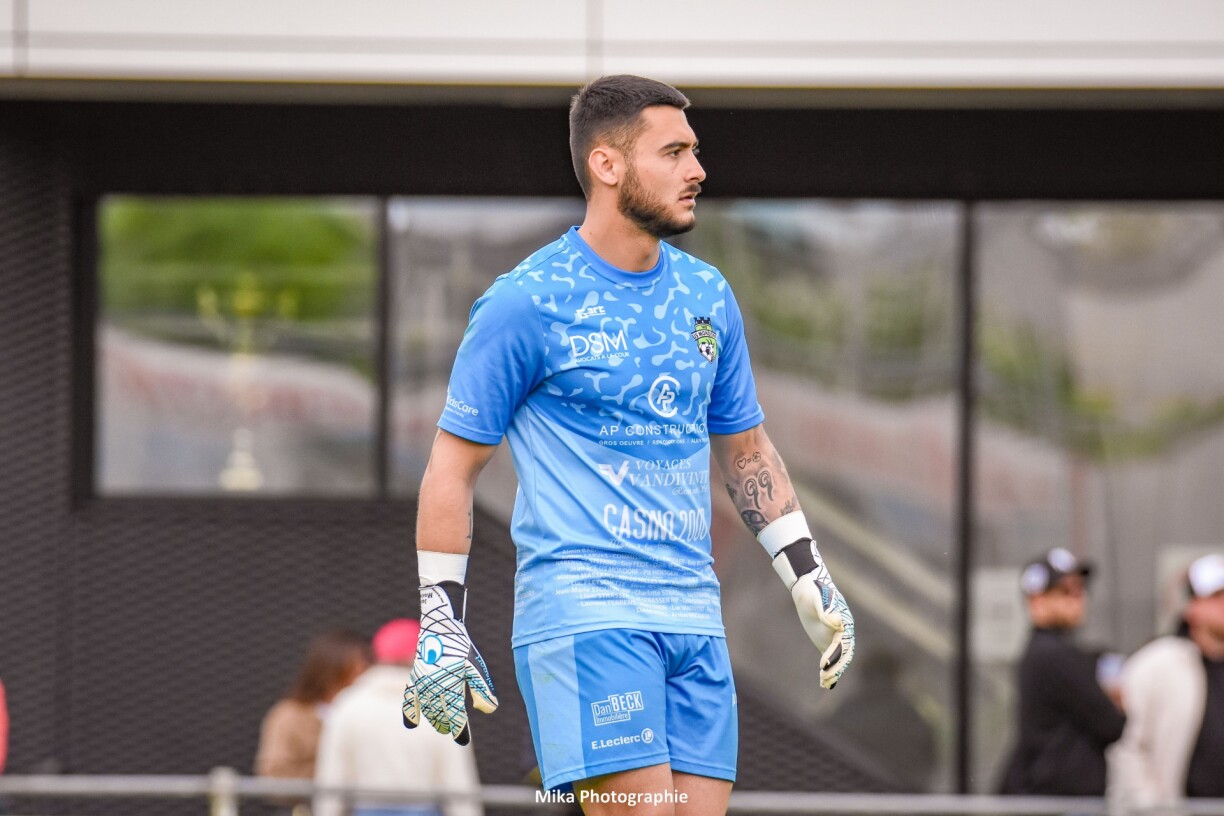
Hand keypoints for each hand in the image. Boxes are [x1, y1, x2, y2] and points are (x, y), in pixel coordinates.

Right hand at [402, 581, 497, 744]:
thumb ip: (482, 689)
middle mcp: (434, 689)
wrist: (440, 625)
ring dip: (433, 719)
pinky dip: (411, 711)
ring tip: (440, 724)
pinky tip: (411, 724)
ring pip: (426, 710)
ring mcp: (421, 684)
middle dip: (446, 725)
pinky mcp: (414, 677)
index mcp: (450, 687)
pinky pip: (409, 699)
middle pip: (440, 717)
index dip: (460, 731)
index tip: (462, 740)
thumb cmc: (460, 646)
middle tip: (452, 730)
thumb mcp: (475, 667)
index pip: (455, 718)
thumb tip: (489, 710)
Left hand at [772, 539, 855, 688]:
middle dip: (835, 667)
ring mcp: (836, 637)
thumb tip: (836, 622)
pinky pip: (831, 658)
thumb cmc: (813, 591)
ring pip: (839, 658)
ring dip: (834, 671)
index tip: (824, 664)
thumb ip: (826, 611)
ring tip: (824, 682)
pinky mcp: (828, 641)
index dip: (835, 655)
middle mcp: (843, 632)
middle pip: (843, 654)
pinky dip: (830, 670)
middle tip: (825, 677)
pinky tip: (825, 684)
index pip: (843, 643)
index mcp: (843, 622)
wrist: (807, 588)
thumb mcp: (817, 599)